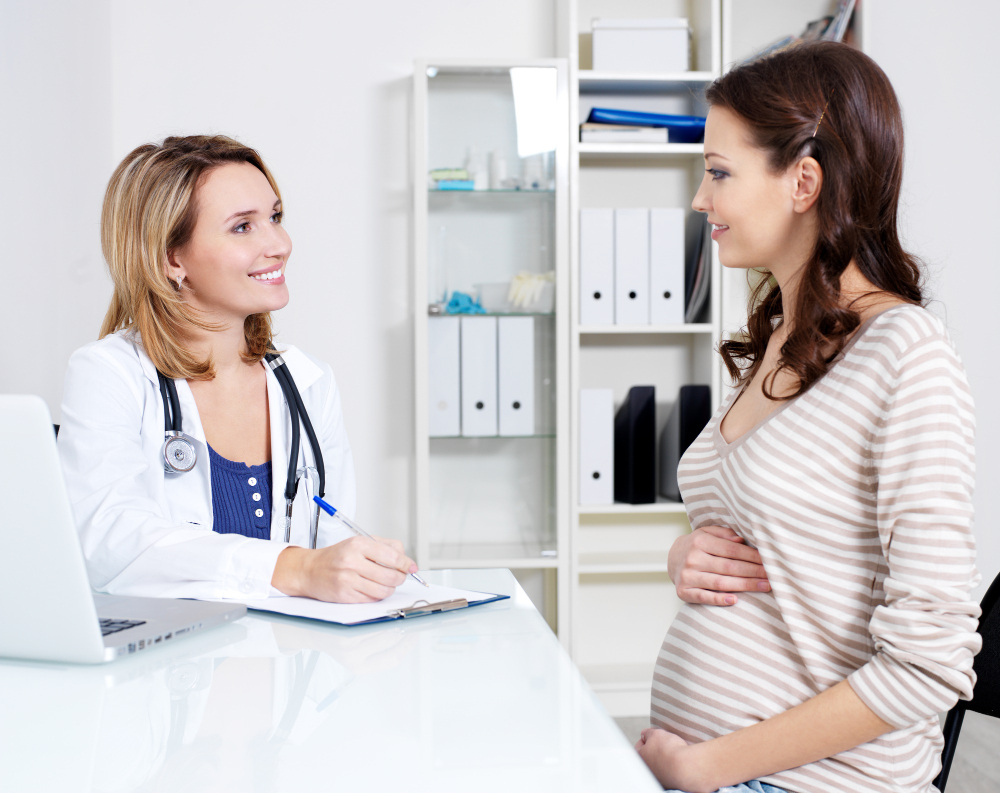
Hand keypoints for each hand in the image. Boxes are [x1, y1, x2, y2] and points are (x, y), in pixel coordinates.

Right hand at [272, 537, 417, 602]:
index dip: (406, 564)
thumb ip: (385, 547)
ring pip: (383, 590)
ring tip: (386, 583)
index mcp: (358, 544)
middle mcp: (352, 562)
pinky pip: (372, 599)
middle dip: (400, 578)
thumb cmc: (338, 556)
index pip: (392, 556)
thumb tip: (408, 562)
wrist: (310, 570)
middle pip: (391, 576)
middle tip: (399, 576)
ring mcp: (348, 580)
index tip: (411, 567)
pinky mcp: (345, 595)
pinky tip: (373, 588)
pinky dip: (377, 595)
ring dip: (390, 588)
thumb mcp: (360, 542)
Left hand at [635, 728, 708, 791]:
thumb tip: (644, 734)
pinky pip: (670, 770)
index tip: (653, 734)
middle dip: (656, 748)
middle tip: (664, 742)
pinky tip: (678, 760)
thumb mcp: (656, 734)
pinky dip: (673, 765)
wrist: (686, 767)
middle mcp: (648, 770)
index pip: (639, 745)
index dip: (647, 737)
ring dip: (665, 757)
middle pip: (650, 755)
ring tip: (673, 751)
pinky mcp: (670, 782)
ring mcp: (659, 777)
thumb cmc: (669, 750)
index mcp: (640, 758)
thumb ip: (648, 733)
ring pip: (660, 763)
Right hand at [668, 525, 769, 605]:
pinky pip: (704, 597)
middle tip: (774, 576)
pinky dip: (719, 599)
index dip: (752, 556)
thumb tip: (741, 540)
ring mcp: (687, 576)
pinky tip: (735, 600)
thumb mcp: (707, 533)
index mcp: (700, 541)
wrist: (672, 558)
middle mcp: (692, 558)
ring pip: (721, 582)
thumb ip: (724, 534)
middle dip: (754, 572)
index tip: (769, 561)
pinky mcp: (683, 592)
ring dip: (745, 586)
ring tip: (765, 587)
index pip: (732, 550)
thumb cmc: (697, 546)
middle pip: (729, 567)